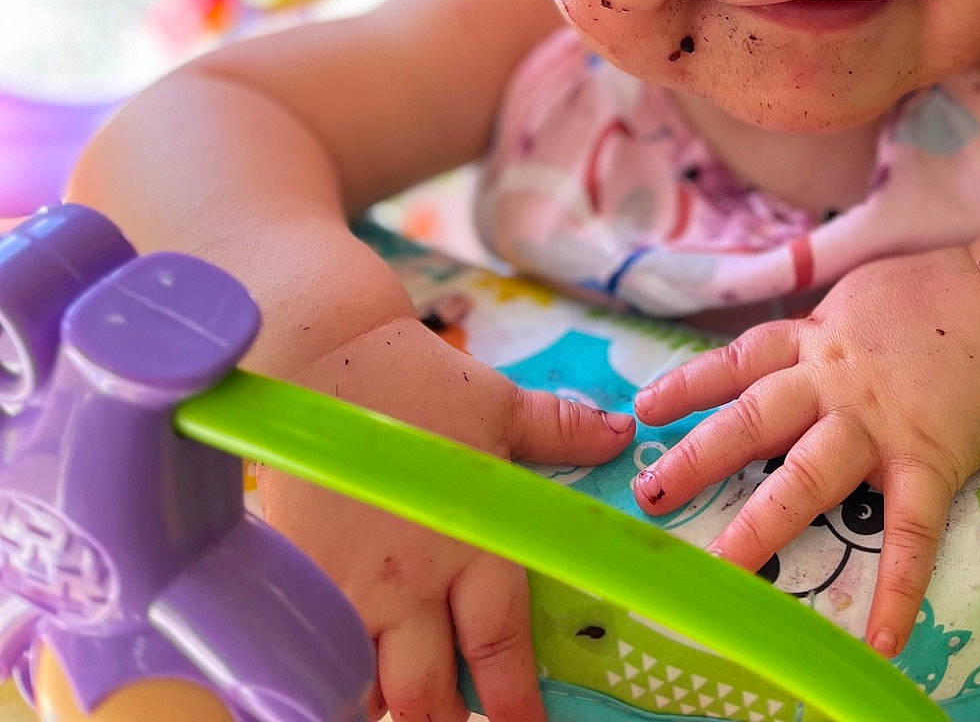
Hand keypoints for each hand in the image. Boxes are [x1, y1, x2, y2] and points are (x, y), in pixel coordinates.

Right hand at [257, 316, 632, 721]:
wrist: (323, 354)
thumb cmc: (416, 379)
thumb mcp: (497, 402)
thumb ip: (558, 429)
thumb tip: (619, 433)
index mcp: (472, 537)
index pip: (500, 645)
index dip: (515, 703)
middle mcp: (412, 579)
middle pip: (429, 693)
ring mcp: (349, 586)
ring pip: (370, 687)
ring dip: (393, 708)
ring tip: (410, 709)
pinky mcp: (299, 578)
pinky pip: (319, 655)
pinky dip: (337, 679)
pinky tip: (351, 683)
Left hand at [631, 248, 979, 658]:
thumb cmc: (932, 300)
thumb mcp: (858, 300)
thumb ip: (814, 334)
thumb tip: (771, 358)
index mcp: (816, 342)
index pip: (740, 362)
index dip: (690, 384)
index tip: (643, 409)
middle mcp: (834, 383)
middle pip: (754, 420)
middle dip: (698, 456)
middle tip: (649, 493)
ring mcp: (879, 426)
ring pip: (808, 475)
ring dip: (762, 524)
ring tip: (720, 571)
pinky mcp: (928, 462)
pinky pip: (909, 531)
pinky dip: (897, 588)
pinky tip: (880, 640)